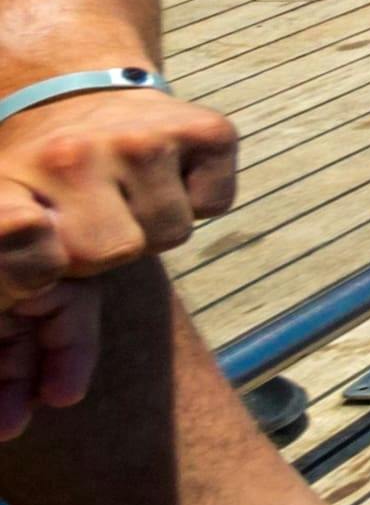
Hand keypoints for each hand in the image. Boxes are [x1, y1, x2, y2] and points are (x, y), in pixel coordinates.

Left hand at [0, 89, 234, 431]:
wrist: (68, 91)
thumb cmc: (32, 192)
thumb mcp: (9, 254)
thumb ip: (12, 340)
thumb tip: (30, 414)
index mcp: (9, 189)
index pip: (19, 244)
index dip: (34, 274)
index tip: (42, 265)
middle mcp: (69, 154)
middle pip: (110, 257)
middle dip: (103, 254)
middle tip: (86, 222)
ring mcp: (139, 135)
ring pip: (168, 233)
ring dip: (152, 223)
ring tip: (123, 195)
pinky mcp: (206, 127)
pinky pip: (215, 201)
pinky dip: (201, 194)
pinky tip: (166, 171)